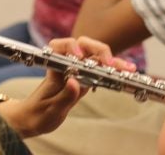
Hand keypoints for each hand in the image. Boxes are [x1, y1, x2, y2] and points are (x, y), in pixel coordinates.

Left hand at [0, 36, 135, 137]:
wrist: (35, 119)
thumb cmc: (38, 114)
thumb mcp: (51, 110)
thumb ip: (64, 96)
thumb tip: (75, 82)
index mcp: (54, 68)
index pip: (60, 46)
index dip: (70, 46)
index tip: (78, 55)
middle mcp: (68, 64)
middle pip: (84, 46)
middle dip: (99, 51)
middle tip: (110, 63)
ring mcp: (79, 70)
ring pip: (97, 58)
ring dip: (113, 61)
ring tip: (129, 69)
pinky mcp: (87, 78)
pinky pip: (102, 70)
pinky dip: (114, 71)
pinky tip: (127, 73)